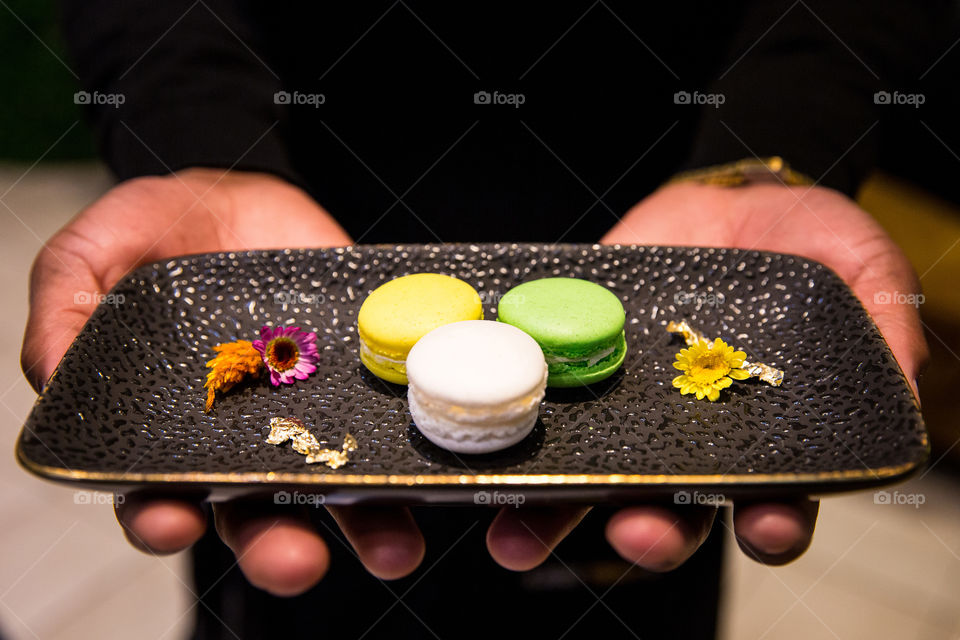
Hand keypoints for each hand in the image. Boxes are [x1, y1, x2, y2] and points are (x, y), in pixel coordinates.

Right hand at [21, 168, 424, 594]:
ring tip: (390, 546)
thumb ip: (67, 304)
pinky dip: (415, 459)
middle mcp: (244, 438)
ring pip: (336, 493)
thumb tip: (51, 373)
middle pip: (257, 516)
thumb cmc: (164, 228)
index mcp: (171, 427)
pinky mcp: (362, 387)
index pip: (162, 493)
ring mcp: (310, 414)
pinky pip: (389, 431)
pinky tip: (432, 476)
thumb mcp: (98, 250)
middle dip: (275, 547)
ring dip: (362, 526)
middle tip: (296, 561)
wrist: (244, 192)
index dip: (163, 516)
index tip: (174, 522)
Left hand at [483, 181, 927, 571]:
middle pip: (666, 505)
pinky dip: (508, 439)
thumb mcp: (855, 265)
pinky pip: (538, 412)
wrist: (725, 199)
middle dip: (649, 531)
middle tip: (638, 535)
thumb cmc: (796, 238)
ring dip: (555, 516)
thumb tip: (905, 396)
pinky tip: (479, 463)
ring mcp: (623, 406)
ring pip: (589, 477)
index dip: (769, 520)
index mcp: (755, 432)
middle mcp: (683, 434)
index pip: (765, 496)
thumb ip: (881, 324)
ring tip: (520, 540)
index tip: (766, 528)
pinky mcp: (571, 368)